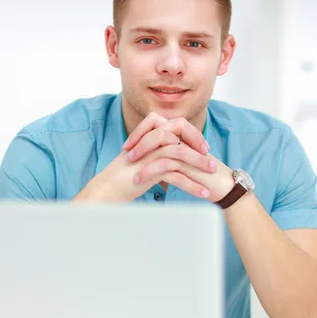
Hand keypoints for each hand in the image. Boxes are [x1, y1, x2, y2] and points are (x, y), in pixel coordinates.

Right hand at [72, 113, 216, 202]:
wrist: (105, 190)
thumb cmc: (122, 177)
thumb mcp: (141, 159)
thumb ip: (155, 151)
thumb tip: (175, 152)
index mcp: (148, 135)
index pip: (175, 123)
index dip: (191, 133)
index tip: (202, 147)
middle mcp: (148, 140)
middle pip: (179, 131)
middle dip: (198, 144)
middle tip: (211, 160)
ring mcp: (148, 154)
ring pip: (181, 153)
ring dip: (199, 165)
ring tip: (212, 179)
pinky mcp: (148, 170)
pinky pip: (175, 175)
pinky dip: (191, 185)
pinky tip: (201, 193)